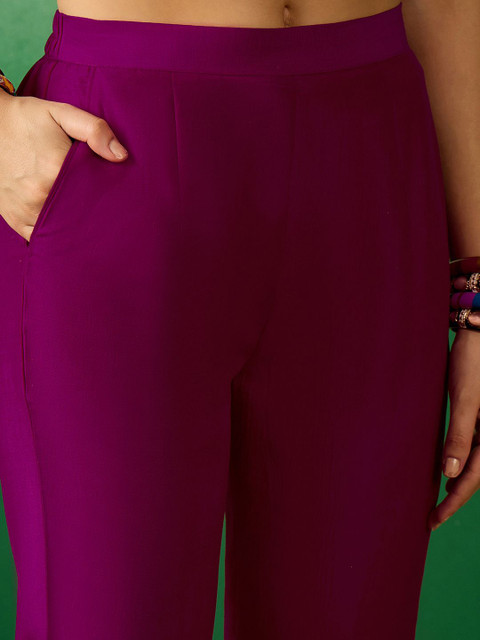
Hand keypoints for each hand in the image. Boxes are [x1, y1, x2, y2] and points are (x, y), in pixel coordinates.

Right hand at [0, 92, 128, 241]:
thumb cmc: (27, 119)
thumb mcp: (62, 113)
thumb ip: (94, 130)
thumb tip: (121, 156)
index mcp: (55, 169)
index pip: (94, 194)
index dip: (106, 197)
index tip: (113, 196)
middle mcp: (39, 194)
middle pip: (79, 214)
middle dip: (92, 214)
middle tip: (103, 211)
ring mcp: (25, 209)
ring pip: (60, 229)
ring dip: (73, 227)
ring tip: (86, 221)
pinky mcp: (15, 218)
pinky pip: (39, 236)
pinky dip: (52, 234)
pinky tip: (63, 228)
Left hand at [428, 326, 479, 530]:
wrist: (477, 331)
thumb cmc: (471, 362)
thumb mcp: (465, 398)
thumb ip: (460, 435)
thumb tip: (450, 474)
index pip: (474, 479)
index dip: (454, 502)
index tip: (433, 519)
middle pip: (476, 475)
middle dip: (455, 498)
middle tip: (432, 517)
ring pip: (475, 462)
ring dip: (458, 482)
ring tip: (438, 499)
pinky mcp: (479, 414)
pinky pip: (472, 445)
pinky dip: (459, 461)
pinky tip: (446, 467)